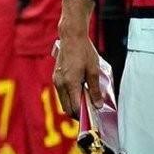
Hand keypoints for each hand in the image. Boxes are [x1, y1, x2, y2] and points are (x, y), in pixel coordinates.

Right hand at [53, 0, 101, 118]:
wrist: (72, 36)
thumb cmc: (84, 51)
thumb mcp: (94, 70)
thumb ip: (95, 89)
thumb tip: (97, 105)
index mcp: (70, 83)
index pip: (74, 108)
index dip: (82, 115)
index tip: (91, 117)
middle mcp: (60, 84)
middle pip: (67, 107)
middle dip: (77, 112)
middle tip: (89, 111)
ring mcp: (56, 80)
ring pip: (63, 101)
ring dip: (73, 104)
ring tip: (86, 100)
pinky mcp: (56, 76)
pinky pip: (61, 92)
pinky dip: (69, 96)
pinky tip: (79, 91)